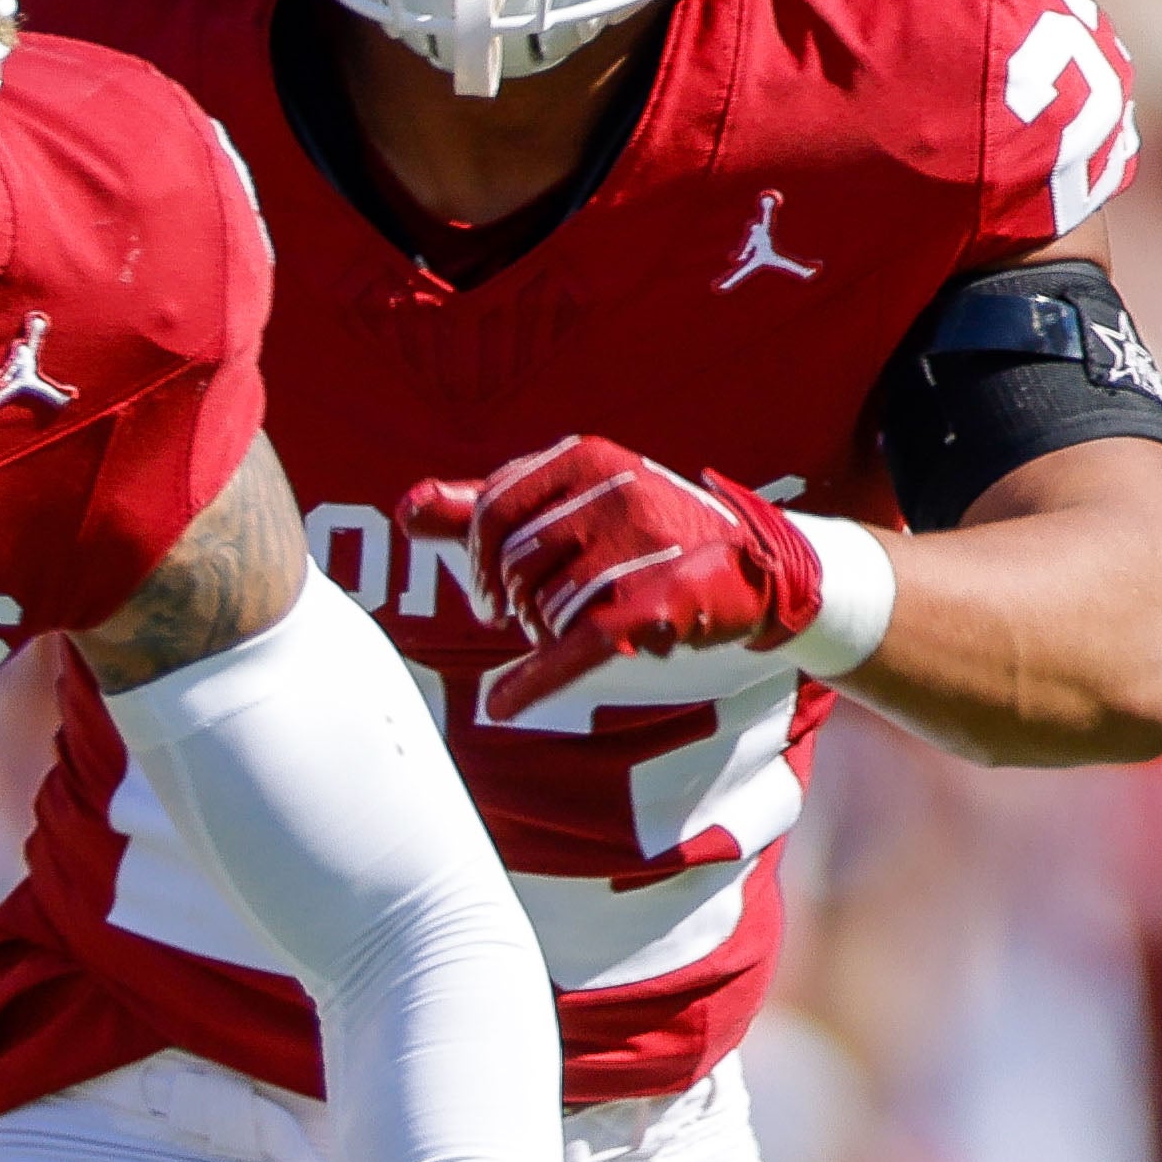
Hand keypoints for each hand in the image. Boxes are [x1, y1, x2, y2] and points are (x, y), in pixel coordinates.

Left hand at [413, 435, 826, 727]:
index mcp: (587, 458)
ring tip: (579, 625)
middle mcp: (614, 492)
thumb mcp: (572, 504)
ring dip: (546, 631)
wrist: (755, 568)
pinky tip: (502, 703)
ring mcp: (638, 549)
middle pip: (513, 561)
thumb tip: (406, 506)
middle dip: (511, 599)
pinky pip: (572, 649)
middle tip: (531, 616)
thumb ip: (485, 507)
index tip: (490, 589)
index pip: (492, 509)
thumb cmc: (648, 536)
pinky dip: (531, 683)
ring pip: (543, 607)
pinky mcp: (654, 606)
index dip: (477, 558)